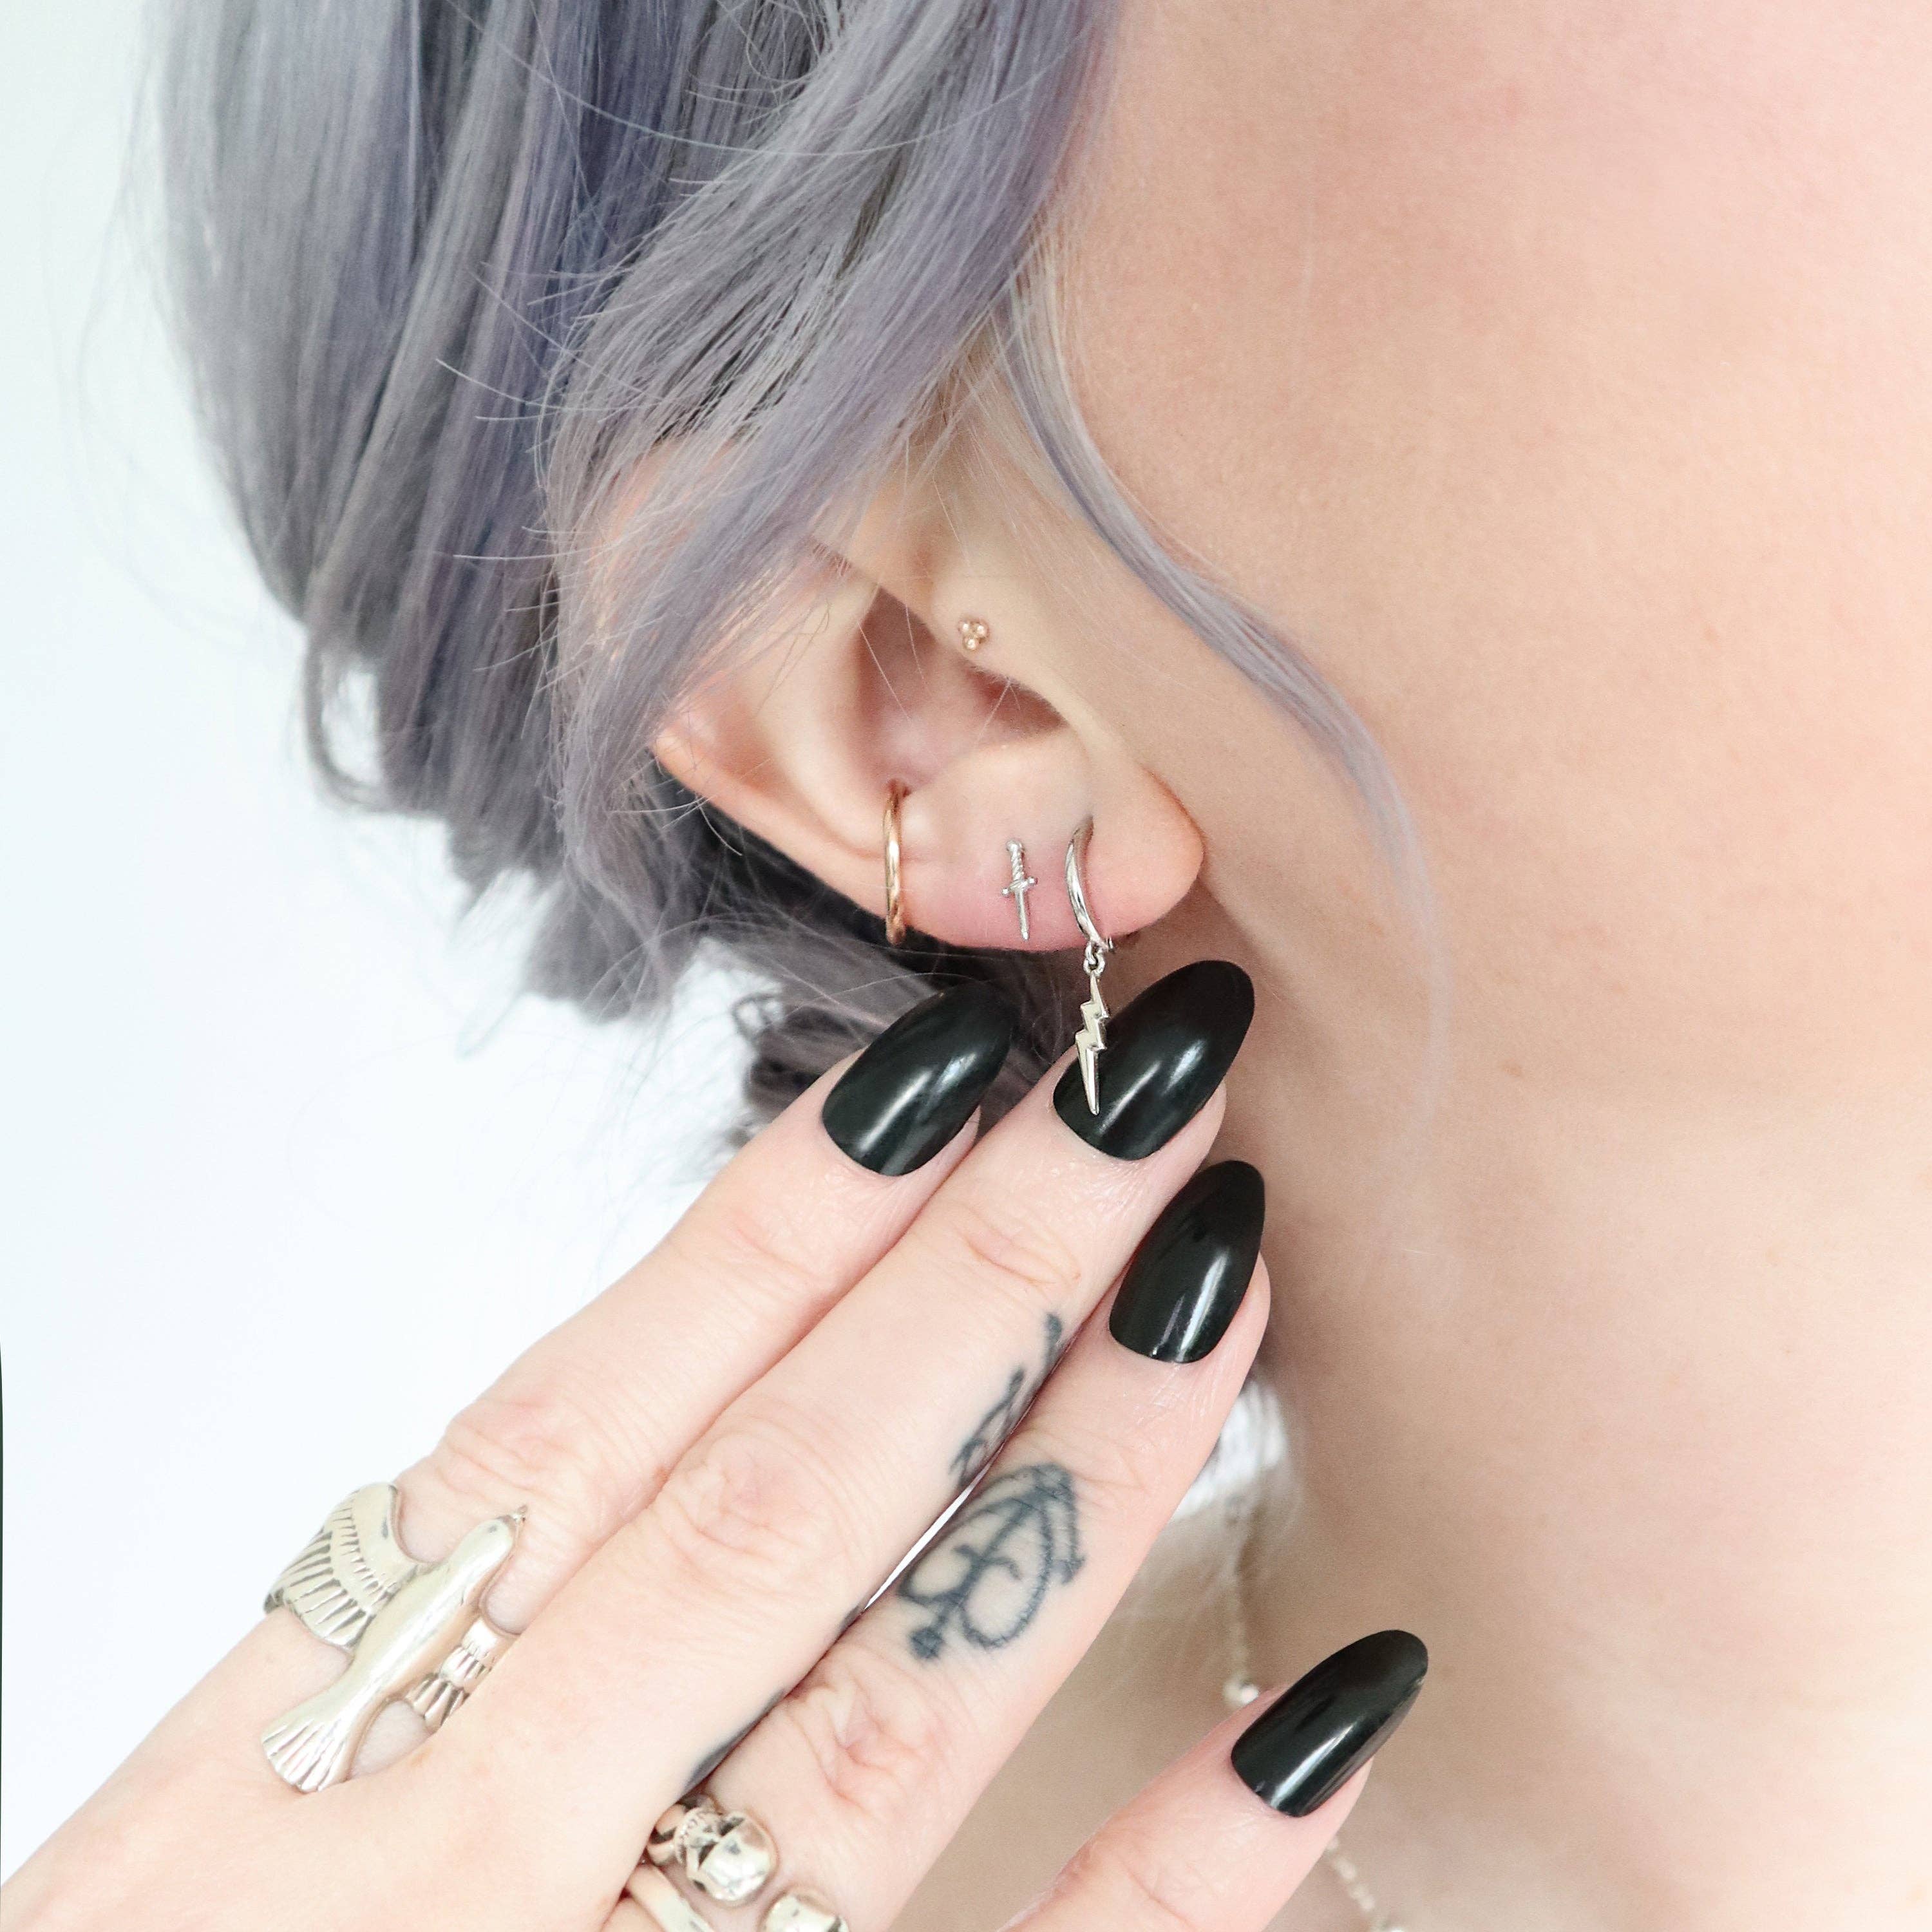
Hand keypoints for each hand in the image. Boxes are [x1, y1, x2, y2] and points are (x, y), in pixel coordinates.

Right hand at [6, 961, 1424, 1931]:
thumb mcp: (209, 1818)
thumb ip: (427, 1629)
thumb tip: (679, 1413)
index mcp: (302, 1741)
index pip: (581, 1419)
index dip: (775, 1228)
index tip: (942, 1070)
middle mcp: (467, 1844)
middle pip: (766, 1510)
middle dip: (981, 1277)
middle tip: (1145, 1091)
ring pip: (893, 1713)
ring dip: (1086, 1480)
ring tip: (1224, 1287)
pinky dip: (1184, 1869)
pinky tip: (1320, 1703)